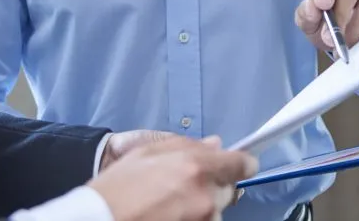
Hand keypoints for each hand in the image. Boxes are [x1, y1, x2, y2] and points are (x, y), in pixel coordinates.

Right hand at [88, 135, 257, 220]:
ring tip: (171, 206)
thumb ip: (186, 146)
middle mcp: (206, 196)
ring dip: (203, 208)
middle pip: (229, 190)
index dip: (241, 163)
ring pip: (216, 212)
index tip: (240, 165)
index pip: (240, 164)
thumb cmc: (116, 188)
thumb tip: (215, 145)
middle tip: (185, 188)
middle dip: (214, 186)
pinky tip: (169, 216)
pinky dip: (194, 220)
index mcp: (195, 167)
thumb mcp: (147, 153)